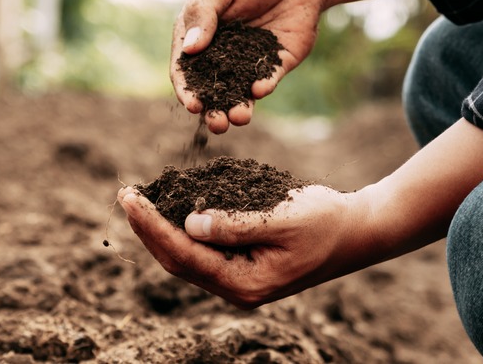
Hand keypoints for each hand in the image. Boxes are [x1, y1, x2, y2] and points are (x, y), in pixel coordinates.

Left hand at [118, 184, 375, 308]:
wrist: (356, 232)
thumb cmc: (326, 221)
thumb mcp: (283, 218)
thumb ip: (235, 224)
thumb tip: (188, 224)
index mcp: (246, 284)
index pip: (185, 256)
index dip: (153, 226)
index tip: (131, 198)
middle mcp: (237, 288)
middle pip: (178, 261)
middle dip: (148, 228)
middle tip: (126, 194)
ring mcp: (239, 279)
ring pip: (186, 257)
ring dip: (161, 229)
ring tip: (138, 201)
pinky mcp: (243, 265)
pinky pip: (203, 250)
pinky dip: (183, 228)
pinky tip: (170, 208)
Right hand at [171, 0, 324, 133]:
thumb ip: (203, 13)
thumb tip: (189, 49)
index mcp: (198, 35)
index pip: (185, 69)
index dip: (187, 89)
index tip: (192, 105)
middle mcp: (220, 54)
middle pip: (211, 90)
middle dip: (213, 110)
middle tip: (218, 124)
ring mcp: (247, 62)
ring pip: (239, 93)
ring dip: (238, 109)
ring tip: (240, 117)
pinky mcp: (275, 65)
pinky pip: (266, 81)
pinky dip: (263, 87)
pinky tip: (260, 88)